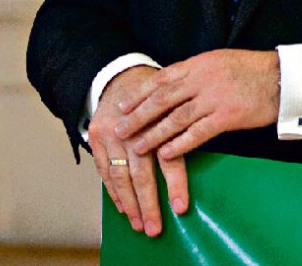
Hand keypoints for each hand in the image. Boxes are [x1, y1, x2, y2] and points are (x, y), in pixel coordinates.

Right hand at [88, 65, 187, 236]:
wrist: (123, 74)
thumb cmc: (159, 93)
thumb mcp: (177, 105)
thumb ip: (187, 131)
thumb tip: (205, 152)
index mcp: (160, 118)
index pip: (168, 157)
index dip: (175, 184)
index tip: (181, 208)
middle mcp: (134, 128)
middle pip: (141, 172)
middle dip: (149, 203)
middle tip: (156, 227)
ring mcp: (111, 133)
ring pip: (119, 175)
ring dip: (130, 203)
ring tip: (140, 224)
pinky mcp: (95, 136)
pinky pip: (103, 170)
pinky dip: (113, 191)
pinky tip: (122, 208)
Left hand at [116, 49, 279, 161]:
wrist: (282, 79)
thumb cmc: (253, 70)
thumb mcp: (220, 60)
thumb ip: (196, 72)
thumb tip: (172, 85)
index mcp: (200, 64)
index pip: (161, 79)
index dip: (139, 94)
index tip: (122, 106)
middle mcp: (203, 79)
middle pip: (162, 99)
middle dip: (138, 116)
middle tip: (120, 130)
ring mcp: (214, 98)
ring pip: (175, 119)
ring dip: (153, 134)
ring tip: (137, 147)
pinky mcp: (227, 117)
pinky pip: (197, 133)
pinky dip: (178, 145)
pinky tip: (165, 154)